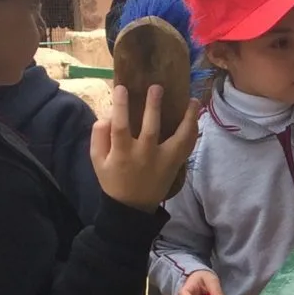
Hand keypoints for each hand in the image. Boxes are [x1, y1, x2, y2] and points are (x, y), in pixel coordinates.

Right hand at [93, 84, 198, 209]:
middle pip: (150, 129)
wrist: (132, 207)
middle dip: (153, 107)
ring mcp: (163, 161)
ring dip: (187, 119)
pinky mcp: (175, 165)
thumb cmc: (113, 180)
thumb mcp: (98, 161)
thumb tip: (108, 114)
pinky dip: (193, 132)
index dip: (120, 106)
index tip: (121, 88)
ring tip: (192, 101)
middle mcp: (144, 156)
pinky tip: (196, 117)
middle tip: (157, 87)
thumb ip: (99, 136)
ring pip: (178, 139)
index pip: (120, 126)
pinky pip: (187, 147)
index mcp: (122, 153)